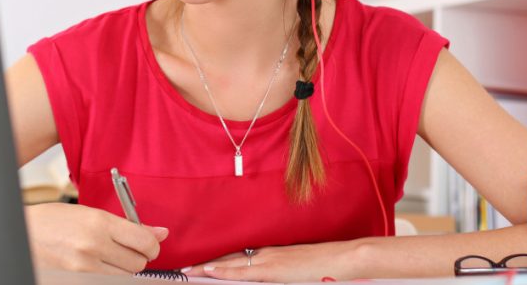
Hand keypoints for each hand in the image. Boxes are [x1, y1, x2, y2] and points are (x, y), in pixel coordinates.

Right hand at [25, 203, 168, 274]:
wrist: (25, 234)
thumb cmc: (57, 221)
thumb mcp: (93, 214)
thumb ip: (129, 225)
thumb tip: (161, 233)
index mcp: (100, 223)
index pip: (144, 242)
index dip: (152, 246)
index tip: (149, 245)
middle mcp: (93, 246)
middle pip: (138, 264)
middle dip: (136, 258)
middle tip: (123, 250)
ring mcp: (84, 268)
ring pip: (125, 278)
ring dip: (122, 270)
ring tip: (106, 258)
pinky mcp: (76, 281)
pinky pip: (108, 283)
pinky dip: (108, 277)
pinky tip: (98, 267)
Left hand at [183, 240, 362, 282]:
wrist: (342, 258)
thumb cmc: (324, 265)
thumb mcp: (296, 266)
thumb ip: (278, 269)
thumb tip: (264, 276)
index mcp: (270, 252)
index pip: (236, 256)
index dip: (216, 261)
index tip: (199, 265)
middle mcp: (266, 253)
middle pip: (229, 258)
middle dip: (206, 265)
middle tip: (184, 269)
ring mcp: (269, 260)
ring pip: (231, 263)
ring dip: (208, 268)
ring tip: (188, 271)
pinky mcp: (274, 270)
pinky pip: (243, 272)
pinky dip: (225, 272)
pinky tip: (210, 272)